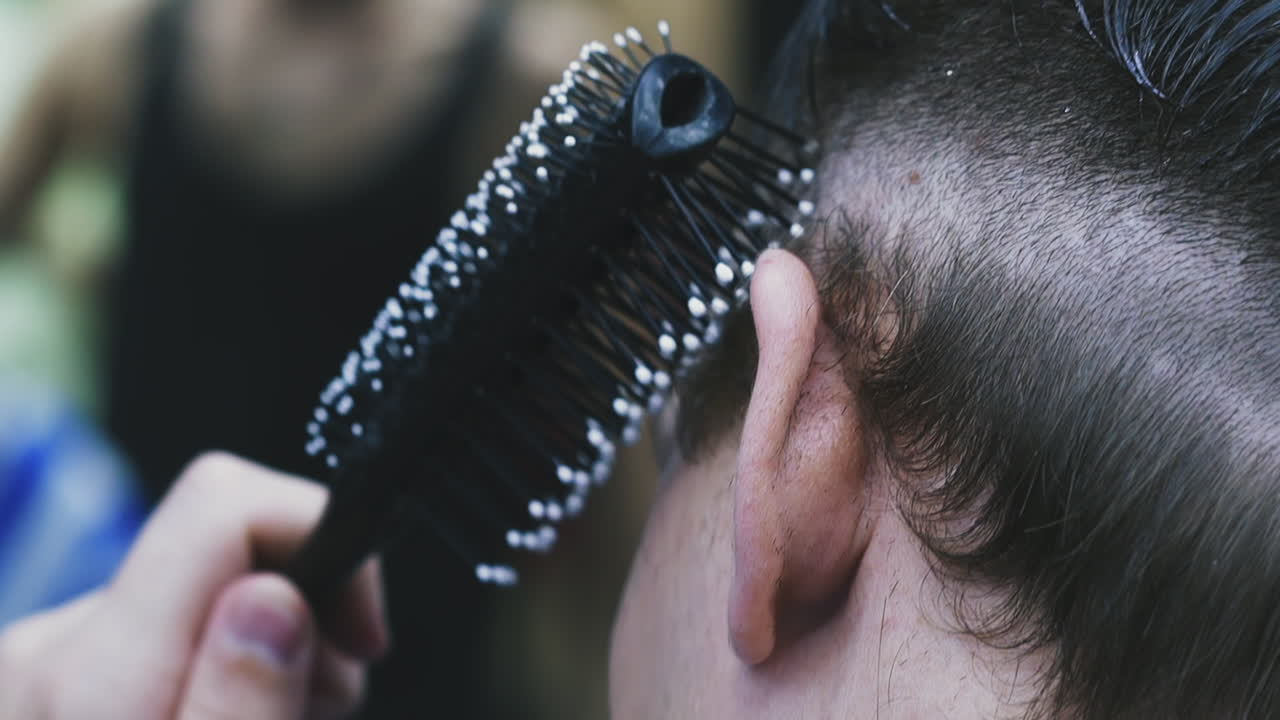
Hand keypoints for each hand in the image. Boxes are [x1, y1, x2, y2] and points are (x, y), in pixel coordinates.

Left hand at [0, 452, 388, 719]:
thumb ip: (242, 703)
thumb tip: (276, 594)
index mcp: (95, 675)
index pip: (223, 502)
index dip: (321, 535)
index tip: (360, 630)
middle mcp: (56, 645)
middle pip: (228, 551)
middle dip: (306, 617)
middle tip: (319, 709)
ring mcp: (47, 660)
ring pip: (207, 597)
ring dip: (270, 653)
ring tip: (276, 719)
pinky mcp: (57, 679)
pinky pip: (170, 634)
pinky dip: (224, 672)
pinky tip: (230, 716)